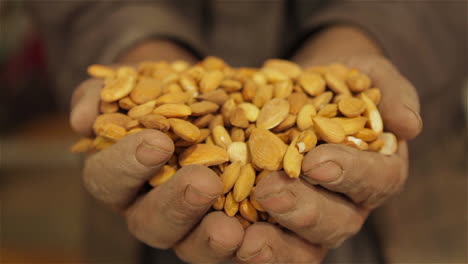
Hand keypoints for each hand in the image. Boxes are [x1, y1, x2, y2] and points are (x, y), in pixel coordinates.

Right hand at [70, 40, 244, 262]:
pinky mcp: (230, 227)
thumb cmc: (164, 90)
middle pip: (151, 221)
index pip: (109, 179)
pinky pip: (235, 248)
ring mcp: (191, 223)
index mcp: (121, 177)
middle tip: (203, 182)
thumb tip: (84, 119)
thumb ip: (106, 94)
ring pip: (192, 245)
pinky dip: (248, 247)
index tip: (158, 142)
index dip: (127, 165)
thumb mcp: (136, 81)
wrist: (208, 95)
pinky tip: (261, 238)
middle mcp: (151, 206)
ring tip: (231, 230)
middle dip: (176, 203)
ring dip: (209, 239)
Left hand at [234, 26, 421, 262]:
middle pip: (334, 222)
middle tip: (272, 191)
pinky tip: (214, 230)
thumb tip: (409, 125)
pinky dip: (235, 242)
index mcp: (374, 172)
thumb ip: (388, 91)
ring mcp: (303, 218)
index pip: (376, 180)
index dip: (351, 174)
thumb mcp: (363, 74)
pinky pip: (255, 242)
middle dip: (303, 210)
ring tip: (236, 232)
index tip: (317, 160)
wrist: (293, 89)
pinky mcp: (264, 221)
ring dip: (268, 243)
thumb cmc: (333, 83)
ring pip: (296, 246)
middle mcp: (342, 204)